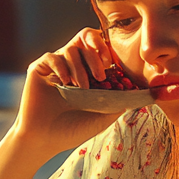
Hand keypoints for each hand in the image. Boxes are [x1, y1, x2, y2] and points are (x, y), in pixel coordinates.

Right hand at [8, 28, 124, 162]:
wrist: (45, 140)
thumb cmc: (73, 130)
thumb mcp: (103, 116)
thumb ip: (120, 101)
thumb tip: (140, 92)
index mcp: (87, 71)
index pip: (98, 47)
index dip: (105, 48)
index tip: (111, 63)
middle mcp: (71, 65)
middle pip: (85, 39)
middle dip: (95, 54)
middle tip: (100, 74)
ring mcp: (55, 66)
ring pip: (71, 49)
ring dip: (80, 67)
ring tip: (82, 87)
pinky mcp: (38, 69)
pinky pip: (52, 56)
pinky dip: (61, 66)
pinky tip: (66, 83)